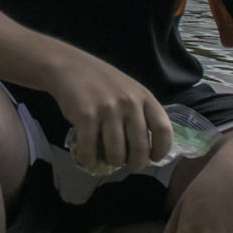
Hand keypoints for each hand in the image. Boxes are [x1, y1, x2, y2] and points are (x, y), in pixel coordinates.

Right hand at [48, 51, 172, 176]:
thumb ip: (140, 113)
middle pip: (140, 147)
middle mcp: (129, 103)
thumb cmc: (102, 81)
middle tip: (129, 166)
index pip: (163, 129)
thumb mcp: (129, 90)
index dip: (161, 149)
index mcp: (144, 97)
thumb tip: (145, 149)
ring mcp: (108, 110)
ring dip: (113, 163)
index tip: (154, 158)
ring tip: (109, 161)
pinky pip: (90, 149)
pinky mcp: (86, 116)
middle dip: (136, 164)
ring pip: (116, 153)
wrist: (70, 67)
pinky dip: (89, 161)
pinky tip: (88, 160)